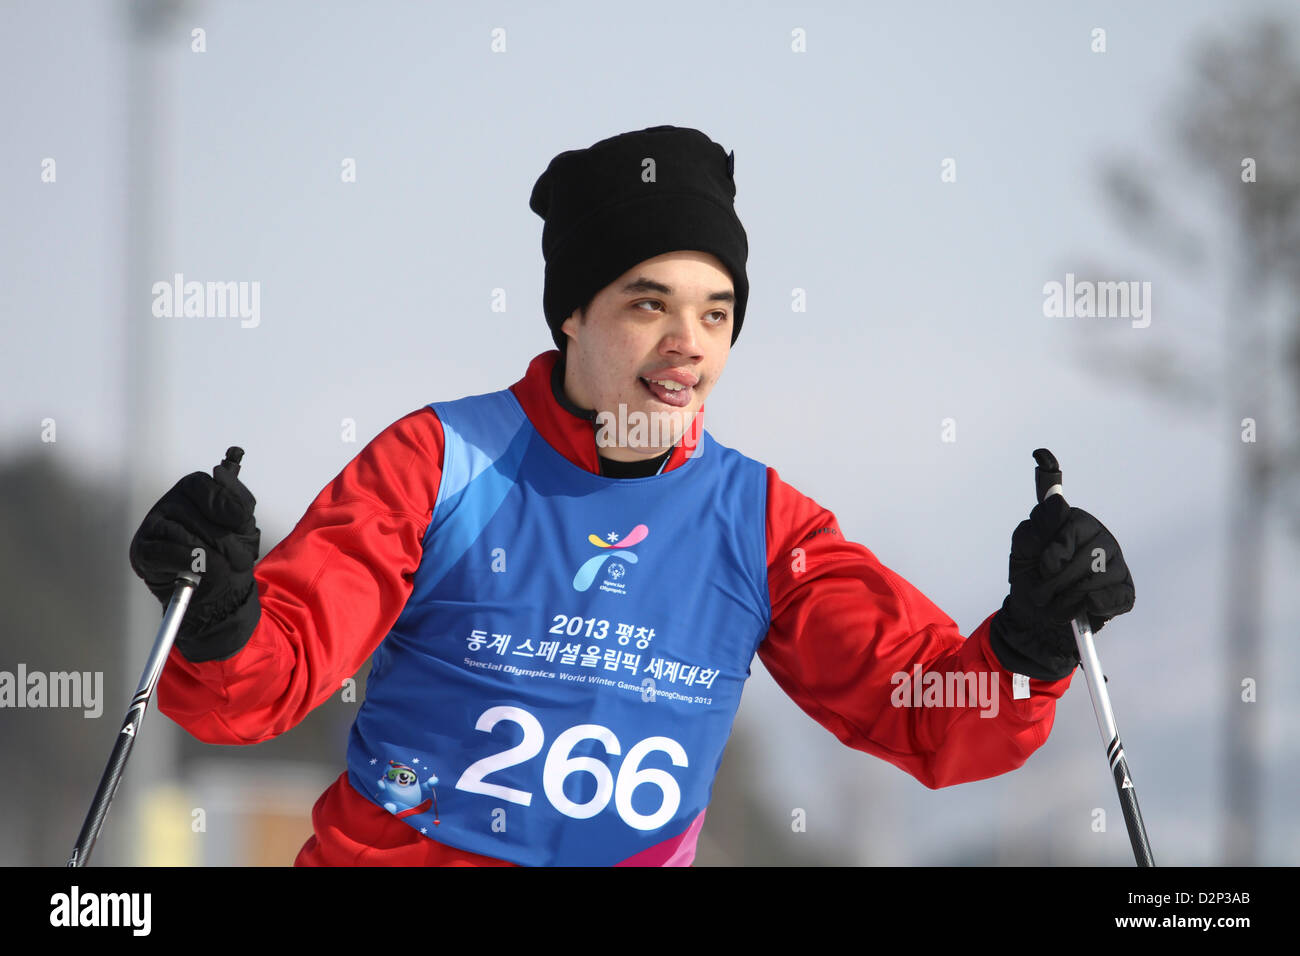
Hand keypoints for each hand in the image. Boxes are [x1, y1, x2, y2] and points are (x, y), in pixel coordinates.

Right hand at [129, 449, 260, 658]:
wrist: (220, 593)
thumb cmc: (229, 555)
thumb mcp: (244, 526)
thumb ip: (237, 499)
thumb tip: (220, 471)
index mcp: (193, 492)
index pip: (200, 484)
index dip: (221, 503)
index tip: (239, 522)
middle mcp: (169, 504)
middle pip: (193, 512)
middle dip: (222, 538)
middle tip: (240, 557)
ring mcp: (153, 527)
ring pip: (181, 533)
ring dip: (207, 554)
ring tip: (221, 567)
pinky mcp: (143, 551)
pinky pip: (165, 552)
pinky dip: (187, 562)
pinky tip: (198, 570)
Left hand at [989, 494, 1134, 680]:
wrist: (1033, 615)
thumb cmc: (1030, 577)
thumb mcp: (1023, 549)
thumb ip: (1037, 526)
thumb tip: (1057, 502)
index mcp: (1078, 523)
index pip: (1076, 525)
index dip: (1056, 551)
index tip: (1043, 567)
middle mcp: (1102, 540)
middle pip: (1091, 554)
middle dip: (1060, 580)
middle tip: (1042, 593)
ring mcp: (1116, 565)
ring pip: (1102, 577)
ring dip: (1071, 597)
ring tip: (1057, 603)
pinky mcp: (1124, 591)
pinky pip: (1118, 596)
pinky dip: (1096, 605)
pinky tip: (1084, 607)